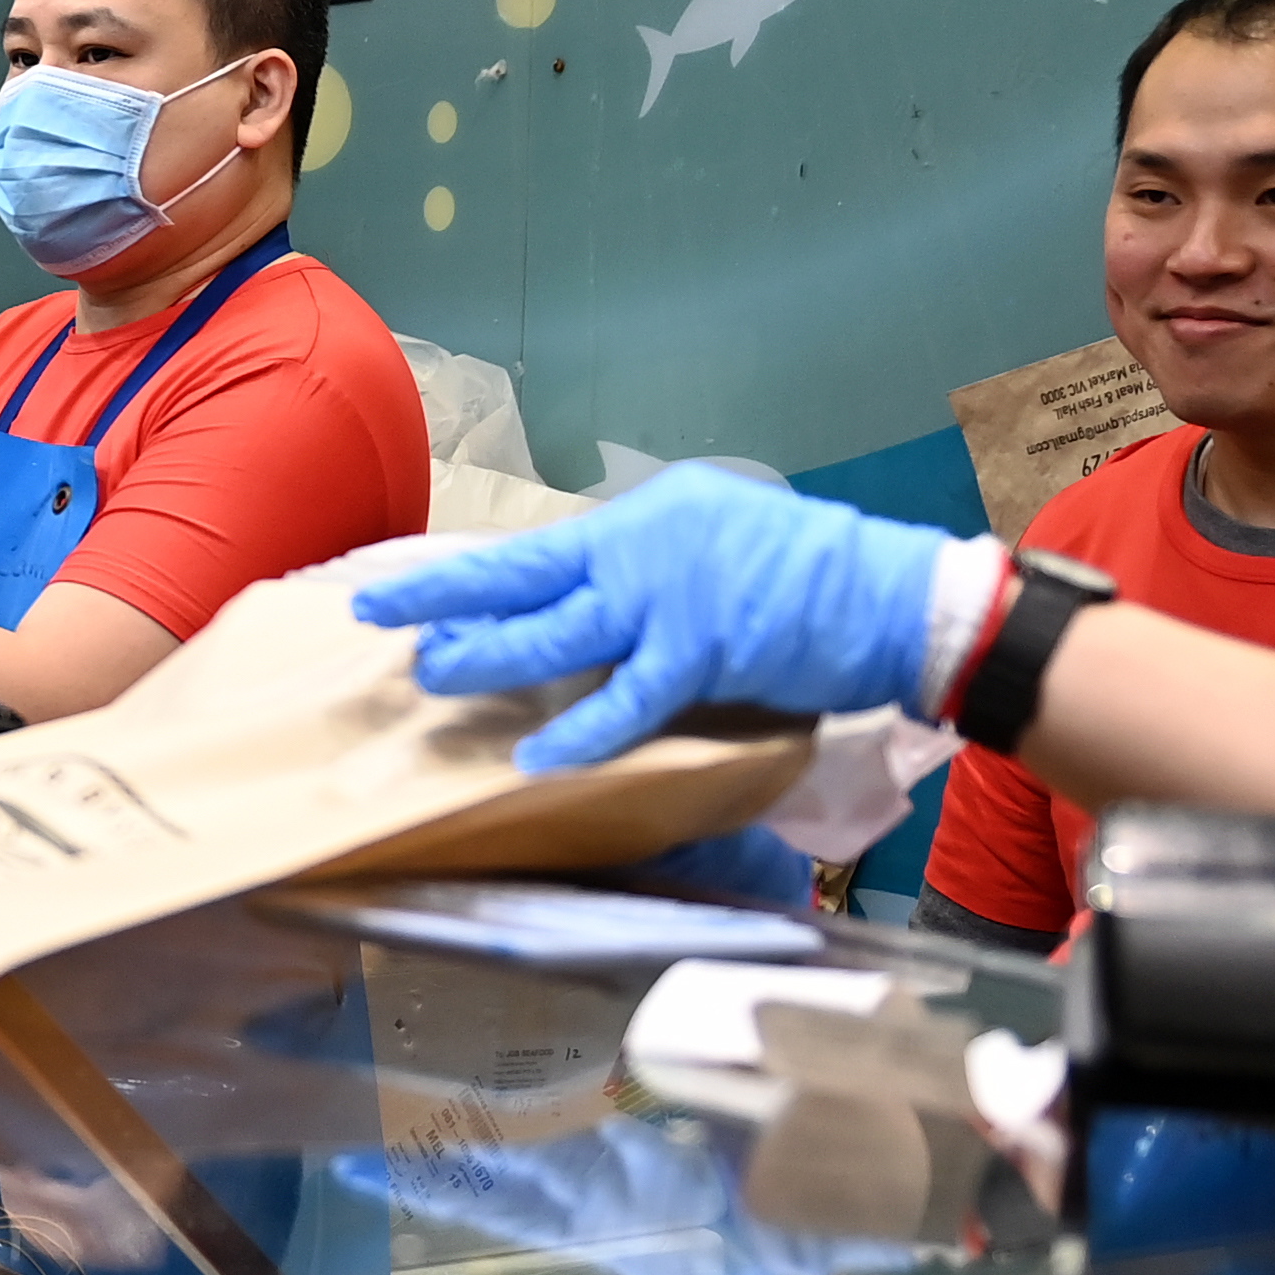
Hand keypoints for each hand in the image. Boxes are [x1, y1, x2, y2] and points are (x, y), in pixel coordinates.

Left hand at [353, 469, 948, 771]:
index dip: (477, 573)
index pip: (544, 549)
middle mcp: (646, 542)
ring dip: (488, 652)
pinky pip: (626, 699)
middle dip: (444, 591)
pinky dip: (581, 731)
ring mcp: (671, 593)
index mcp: (649, 518)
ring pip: (555, 627)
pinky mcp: (703, 646)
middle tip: (375, 610)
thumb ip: (655, 577)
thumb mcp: (722, 548)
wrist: (899, 596)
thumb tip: (594, 613)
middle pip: (523, 569)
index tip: (419, 585)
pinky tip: (536, 757)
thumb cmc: (817, 582)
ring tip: (431, 672)